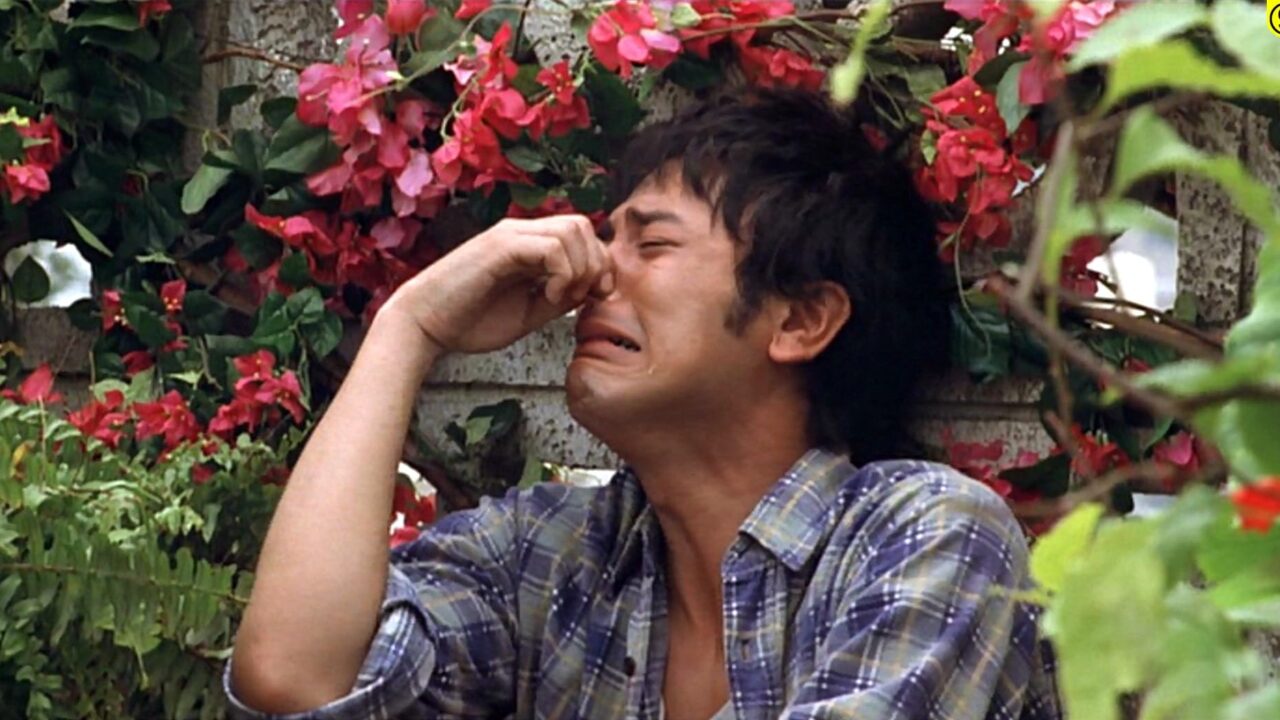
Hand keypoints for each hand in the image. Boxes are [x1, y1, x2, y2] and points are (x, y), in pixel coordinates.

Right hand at [378, 215, 614, 354]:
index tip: (594, 298)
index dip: (599, 265)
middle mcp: (521, 233)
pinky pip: (551, 247)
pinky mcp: (499, 247)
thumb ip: (560, 298)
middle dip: (595, 263)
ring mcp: (510, 236)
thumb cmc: (469, 321)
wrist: (424, 325)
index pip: (582, 236)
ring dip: (580, 267)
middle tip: (582, 297)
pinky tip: (548, 296)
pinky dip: (562, 273)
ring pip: (572, 229)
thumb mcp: (529, 313)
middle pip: (582, 225)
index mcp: (529, 247)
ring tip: (562, 297)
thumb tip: (592, 290)